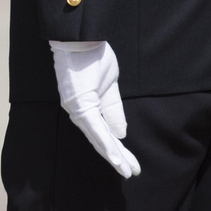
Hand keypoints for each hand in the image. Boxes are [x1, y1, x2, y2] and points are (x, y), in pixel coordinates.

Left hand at [50, 41, 139, 178]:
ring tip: (126, 171)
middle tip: (132, 173)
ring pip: (98, 138)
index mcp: (87, 107)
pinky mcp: (80, 104)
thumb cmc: (91, 55)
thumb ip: (113, 109)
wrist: (79, 36)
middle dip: (118, 158)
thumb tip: (121, 134)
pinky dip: (105, 143)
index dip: (116, 149)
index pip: (103, 134)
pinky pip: (95, 128)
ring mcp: (77, 110)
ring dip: (114, 156)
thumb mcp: (109, 85)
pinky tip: (115, 157)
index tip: (129, 164)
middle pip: (101, 140)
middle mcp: (79, 112)